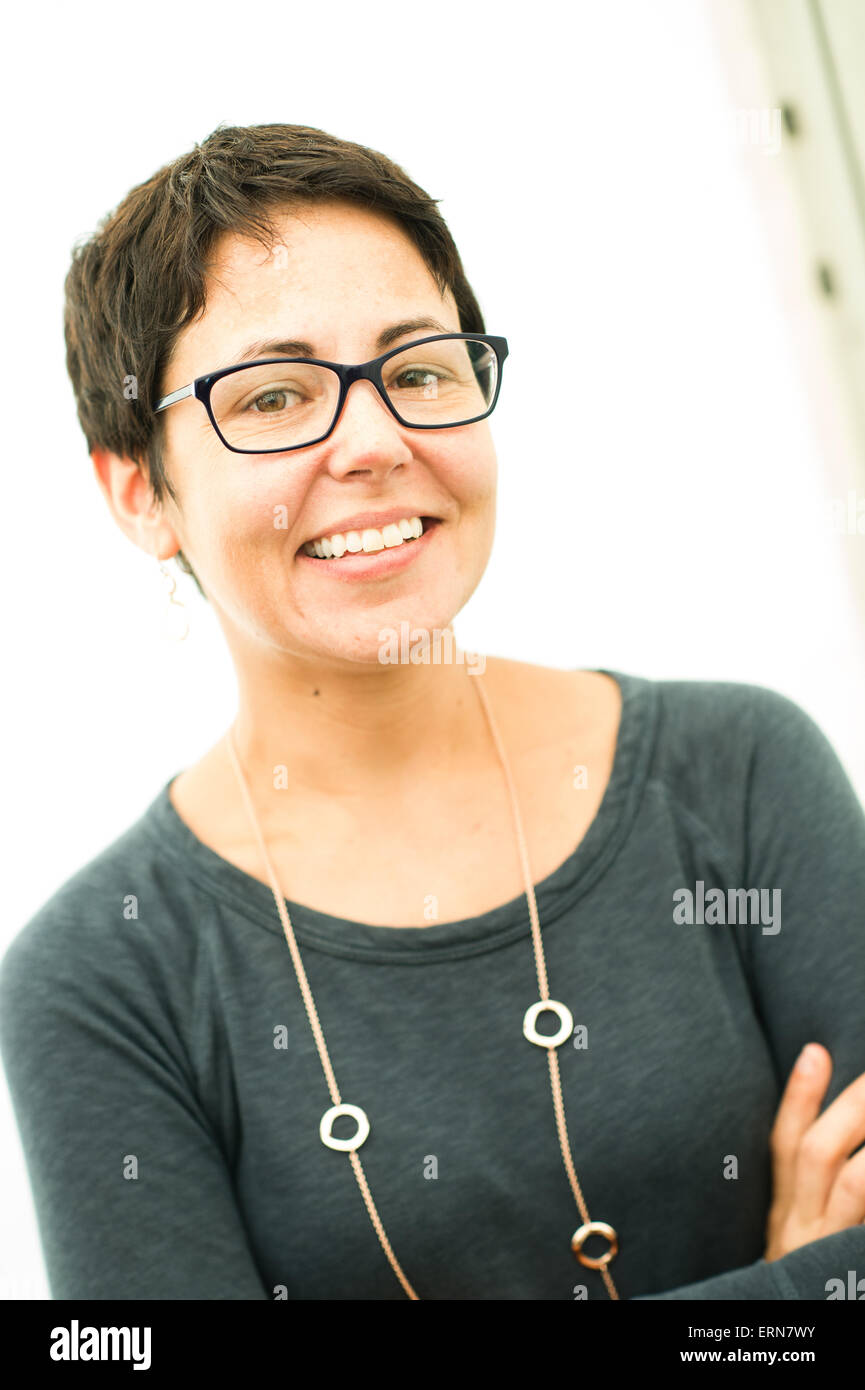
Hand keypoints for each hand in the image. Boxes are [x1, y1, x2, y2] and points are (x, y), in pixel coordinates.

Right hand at [764, 1043, 864, 1260]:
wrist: (795, 1349)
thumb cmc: (809, 1279)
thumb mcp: (803, 1236)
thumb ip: (815, 1191)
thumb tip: (843, 1130)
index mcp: (786, 1215)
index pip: (783, 1145)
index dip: (798, 1096)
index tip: (816, 1050)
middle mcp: (799, 1229)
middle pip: (816, 1154)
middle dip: (851, 1105)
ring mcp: (825, 1251)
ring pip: (853, 1185)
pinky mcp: (845, 1268)